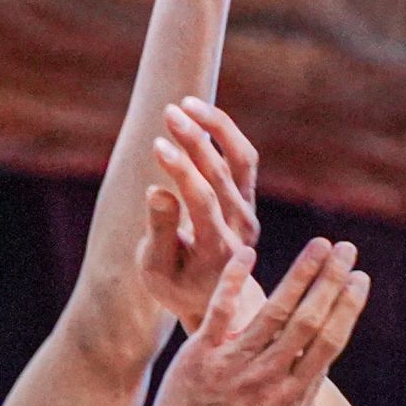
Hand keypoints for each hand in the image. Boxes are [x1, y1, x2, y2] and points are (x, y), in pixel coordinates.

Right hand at [140, 100, 262, 333]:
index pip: (203, 202)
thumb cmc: (176, 286)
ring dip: (215, 128)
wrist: (216, 301)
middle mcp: (240, 230)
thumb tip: (157, 189)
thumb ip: (159, 232)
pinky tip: (198, 112)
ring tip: (184, 104)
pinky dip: (224, 133)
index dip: (182, 171)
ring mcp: (248, 212)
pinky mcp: (247, 199)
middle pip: (222, 176)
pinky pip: (243, 159)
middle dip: (195, 141)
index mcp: (216, 251)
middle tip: (168, 113)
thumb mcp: (157, 270)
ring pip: (241, 161)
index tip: (158, 145)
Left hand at [149, 235, 367, 405]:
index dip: (348, 307)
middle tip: (347, 248)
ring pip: (275, 311)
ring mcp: (236, 365)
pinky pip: (221, 312)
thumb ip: (304, 392)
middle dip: (332, 281)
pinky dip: (234, 281)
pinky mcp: (202, 357)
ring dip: (300, 274)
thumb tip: (325, 361)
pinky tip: (248, 253)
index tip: (361, 278)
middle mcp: (270, 377)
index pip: (329, 341)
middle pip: (309, 320)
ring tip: (319, 245)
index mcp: (293, 395)